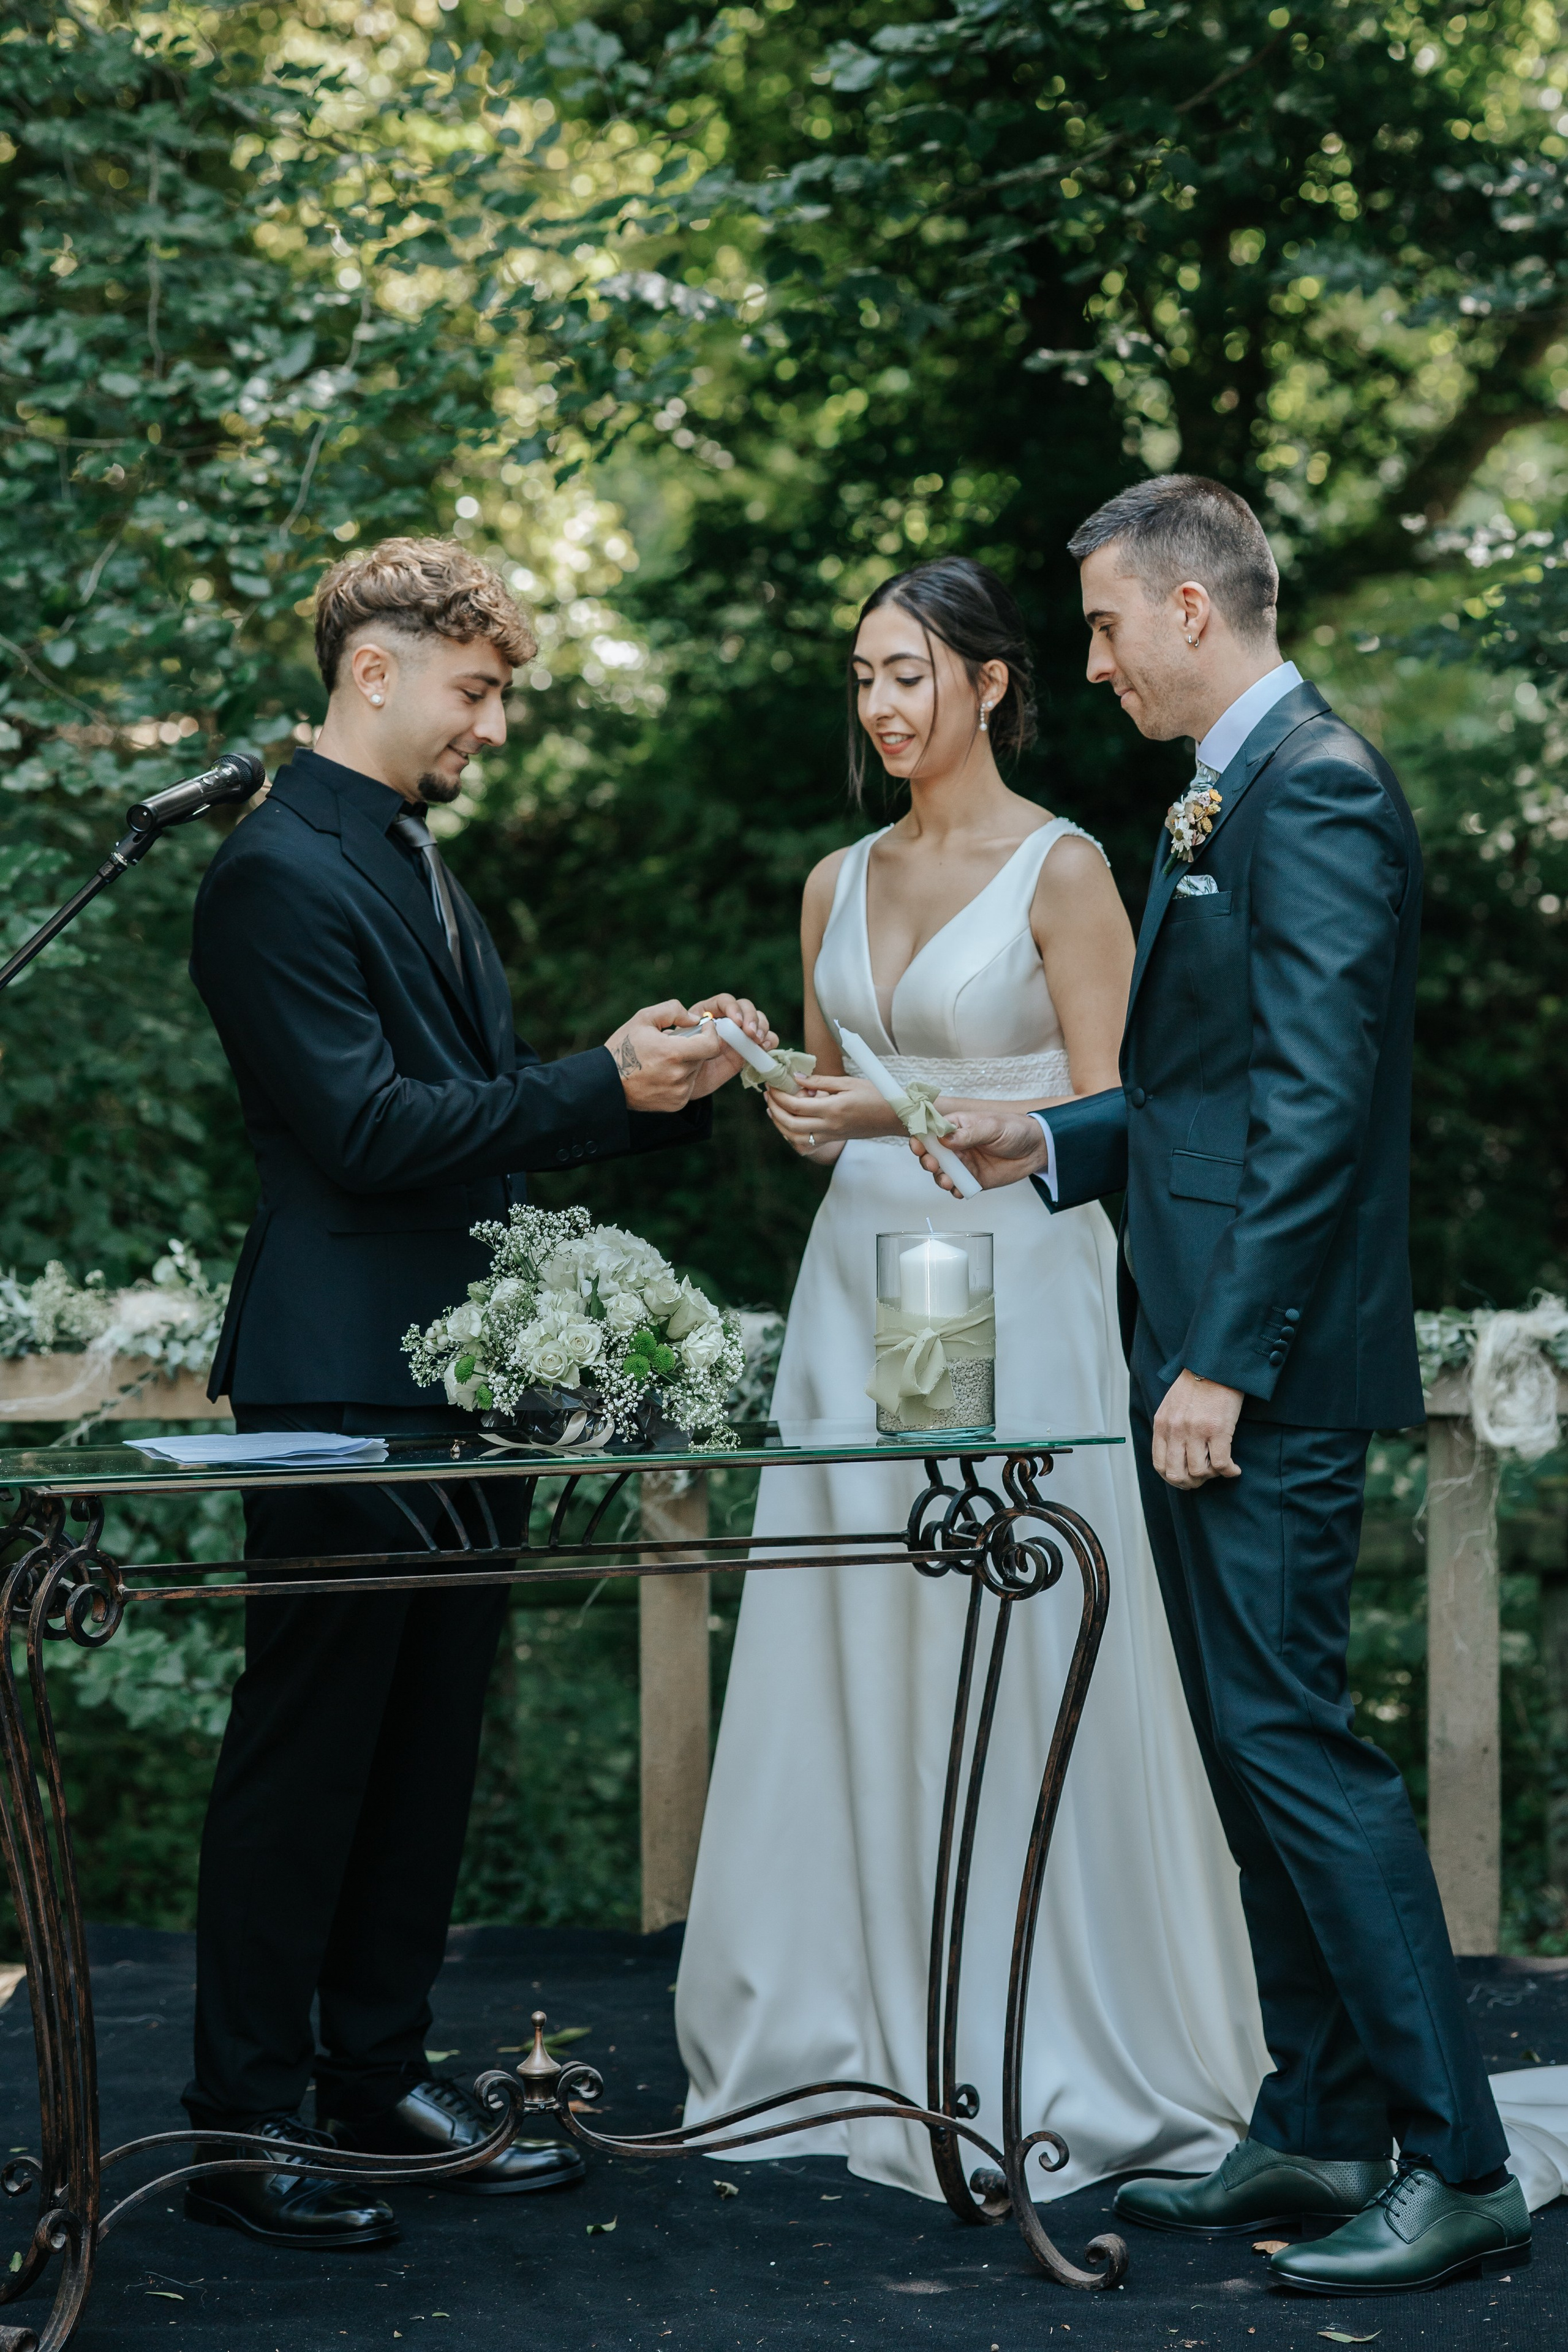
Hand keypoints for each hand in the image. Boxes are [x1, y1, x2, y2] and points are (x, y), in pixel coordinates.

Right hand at [603, 999, 725, 1112]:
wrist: (605, 1082)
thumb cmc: (623, 1047)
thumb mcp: (643, 1019)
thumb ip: (673, 1011)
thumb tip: (696, 1019)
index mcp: (673, 1054)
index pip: (712, 1045)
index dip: (712, 1033)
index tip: (704, 1027)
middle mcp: (679, 1076)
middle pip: (702, 1056)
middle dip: (693, 1046)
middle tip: (672, 1044)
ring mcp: (679, 1093)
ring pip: (695, 1071)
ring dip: (686, 1063)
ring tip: (662, 1060)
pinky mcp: (676, 1104)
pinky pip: (688, 1086)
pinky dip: (680, 1078)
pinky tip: (661, 1074)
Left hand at [685, 994, 776, 1099]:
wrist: (687, 1084)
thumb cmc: (680, 1061)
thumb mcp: (679, 1043)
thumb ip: (693, 1034)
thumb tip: (705, 1025)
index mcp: (707, 1012)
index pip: (724, 1001)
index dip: (733, 1008)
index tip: (736, 1022)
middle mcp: (726, 1020)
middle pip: (745, 1007)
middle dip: (751, 1017)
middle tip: (750, 1034)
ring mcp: (739, 1034)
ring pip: (758, 1020)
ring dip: (762, 1027)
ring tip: (758, 1041)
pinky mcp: (749, 1049)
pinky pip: (766, 1039)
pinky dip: (770, 1040)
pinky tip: (765, 1047)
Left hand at [765, 1073, 903, 1157]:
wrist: (895, 1117)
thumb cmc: (876, 1096)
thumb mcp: (848, 1082)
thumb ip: (820, 1081)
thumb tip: (796, 1078)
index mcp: (833, 1109)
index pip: (796, 1105)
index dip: (779, 1095)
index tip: (772, 1084)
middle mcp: (830, 1126)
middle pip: (790, 1124)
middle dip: (774, 1109)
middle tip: (768, 1095)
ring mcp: (831, 1136)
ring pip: (795, 1138)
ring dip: (780, 1125)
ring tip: (773, 1109)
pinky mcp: (834, 1140)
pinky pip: (808, 1145)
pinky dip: (793, 1138)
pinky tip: (790, 1125)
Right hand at [909, 1111, 1049, 1192]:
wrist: (1036, 1149)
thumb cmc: (1015, 1130)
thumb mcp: (992, 1127)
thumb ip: (969, 1133)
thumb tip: (946, 1139)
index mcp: (956, 1126)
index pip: (931, 1130)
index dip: (921, 1138)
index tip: (918, 1146)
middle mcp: (955, 1145)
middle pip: (931, 1154)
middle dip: (927, 1160)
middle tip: (933, 1164)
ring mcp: (963, 1163)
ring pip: (941, 1173)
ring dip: (940, 1178)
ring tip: (947, 1181)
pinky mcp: (972, 1179)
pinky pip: (957, 1186)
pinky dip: (955, 1190)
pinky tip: (959, 1190)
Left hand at [1151, 1370, 1243, 1489]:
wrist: (1216, 1366)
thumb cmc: (1197, 1384)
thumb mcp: (1172, 1405)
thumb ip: (1170, 1427)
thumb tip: (1175, 1453)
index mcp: (1162, 1424)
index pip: (1160, 1464)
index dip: (1173, 1477)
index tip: (1185, 1478)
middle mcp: (1176, 1430)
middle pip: (1177, 1474)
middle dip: (1191, 1482)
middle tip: (1203, 1478)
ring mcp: (1196, 1431)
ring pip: (1199, 1472)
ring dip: (1212, 1475)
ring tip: (1219, 1467)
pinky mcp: (1218, 1430)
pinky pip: (1221, 1464)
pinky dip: (1229, 1471)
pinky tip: (1234, 1469)